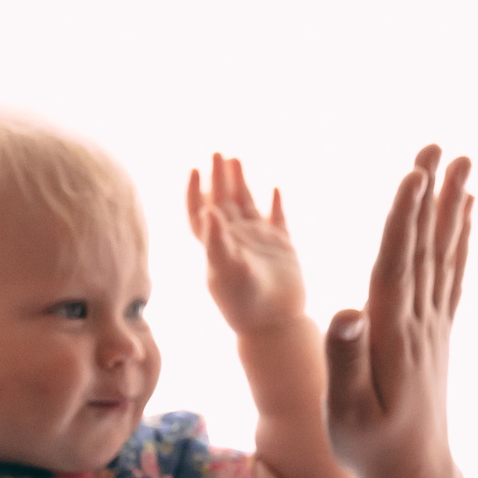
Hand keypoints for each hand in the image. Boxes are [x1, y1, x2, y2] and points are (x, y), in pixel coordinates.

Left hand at [188, 153, 306, 335]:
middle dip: (219, 177)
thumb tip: (206, 210)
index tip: (196, 169)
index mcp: (215, 246)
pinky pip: (277, 219)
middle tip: (217, 152)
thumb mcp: (226, 271)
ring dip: (240, 183)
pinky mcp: (281, 247)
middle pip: (222, 202)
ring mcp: (258, 242)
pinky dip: (275, 203)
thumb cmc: (244, 303)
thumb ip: (215, 241)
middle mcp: (234, 241)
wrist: (274, 325)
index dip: (196, 191)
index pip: (199, 212)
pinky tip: (274, 188)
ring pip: (246, 205)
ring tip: (235, 159)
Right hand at [324, 145, 472, 477]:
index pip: (398, 263)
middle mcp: (419, 322)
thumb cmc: (371, 448)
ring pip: (444, 253)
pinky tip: (466, 214)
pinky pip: (452, 275)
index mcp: (393, 335)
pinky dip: (460, 240)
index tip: (415, 171)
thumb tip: (347, 309)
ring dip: (452, 206)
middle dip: (432, 193)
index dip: (406, 216)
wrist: (416, 475)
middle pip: (427, 245)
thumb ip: (345, 359)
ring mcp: (432, 326)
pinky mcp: (437, 334)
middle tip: (441, 145)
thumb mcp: (347, 412)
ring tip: (461, 163)